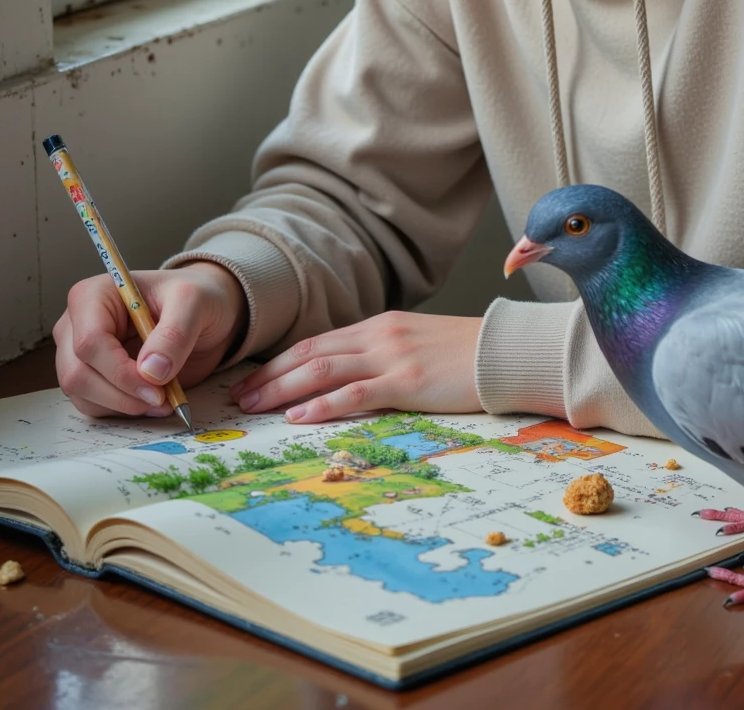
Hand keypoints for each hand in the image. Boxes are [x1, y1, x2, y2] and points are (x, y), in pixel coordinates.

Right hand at [53, 263, 247, 417]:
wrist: (204, 312)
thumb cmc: (194, 297)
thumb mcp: (194, 302)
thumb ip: (174, 333)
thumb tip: (150, 372)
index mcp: (93, 295)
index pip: (89, 342)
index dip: (120, 371)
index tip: (156, 386)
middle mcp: (77, 323)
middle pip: (77, 373)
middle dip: (121, 394)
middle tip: (161, 397)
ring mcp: (78, 352)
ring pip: (81, 394)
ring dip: (123, 405)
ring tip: (162, 397)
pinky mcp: (90, 375)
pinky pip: (92, 404)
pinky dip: (122, 410)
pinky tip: (151, 399)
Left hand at [229, 312, 482, 422]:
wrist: (506, 352)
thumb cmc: (466, 355)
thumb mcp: (416, 344)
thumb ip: (383, 354)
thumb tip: (351, 377)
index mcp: (379, 326)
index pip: (317, 341)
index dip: (280, 362)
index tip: (254, 379)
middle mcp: (378, 336)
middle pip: (310, 353)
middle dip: (270, 376)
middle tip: (238, 397)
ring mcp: (391, 356)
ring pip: (322, 369)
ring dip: (282, 390)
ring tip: (254, 407)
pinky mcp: (407, 381)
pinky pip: (354, 392)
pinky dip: (321, 404)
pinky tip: (298, 417)